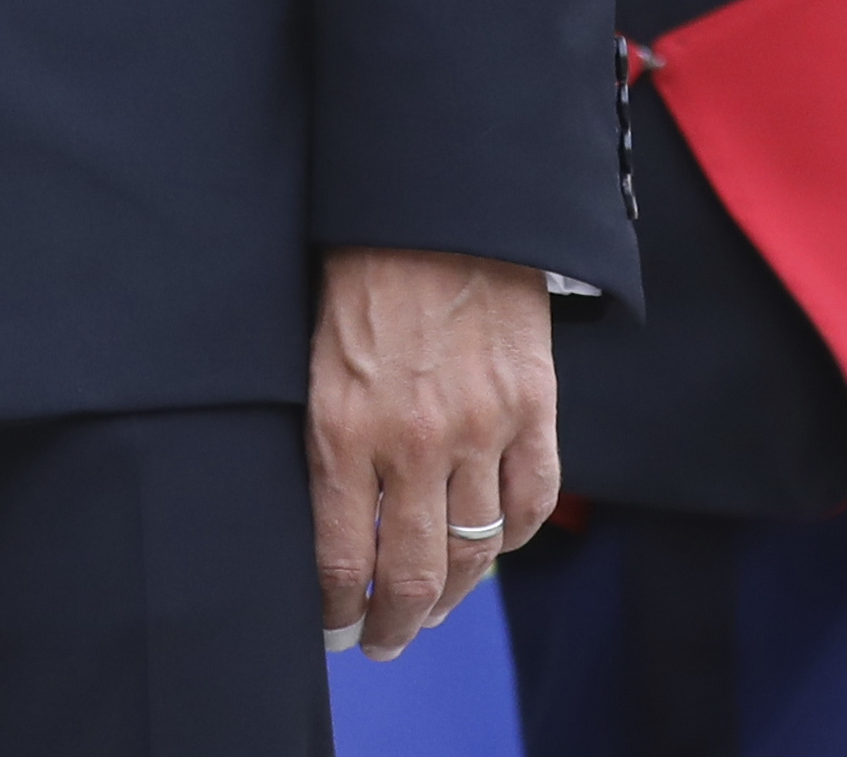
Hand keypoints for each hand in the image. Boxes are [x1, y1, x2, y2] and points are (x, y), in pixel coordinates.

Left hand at [308, 246, 555, 660]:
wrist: (437, 205)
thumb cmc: (358, 272)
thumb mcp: (312, 356)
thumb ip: (327, 437)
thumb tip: (329, 517)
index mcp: (341, 426)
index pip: (339, 556)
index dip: (338, 610)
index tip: (333, 630)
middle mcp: (412, 440)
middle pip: (409, 573)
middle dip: (392, 623)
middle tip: (382, 642)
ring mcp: (480, 429)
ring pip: (473, 552)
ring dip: (449, 596)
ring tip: (429, 610)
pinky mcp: (533, 410)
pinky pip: (528, 506)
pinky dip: (510, 542)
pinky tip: (488, 552)